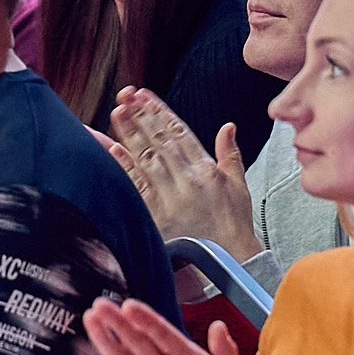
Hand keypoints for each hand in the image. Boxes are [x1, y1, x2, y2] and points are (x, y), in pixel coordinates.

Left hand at [97, 89, 258, 258]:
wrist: (229, 259)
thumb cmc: (234, 223)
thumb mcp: (238, 184)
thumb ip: (230, 153)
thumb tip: (228, 126)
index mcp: (206, 169)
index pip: (179, 132)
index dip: (159, 111)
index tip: (145, 94)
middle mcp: (187, 180)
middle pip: (159, 140)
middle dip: (141, 116)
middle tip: (125, 96)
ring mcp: (171, 198)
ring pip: (146, 158)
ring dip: (130, 134)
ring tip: (117, 112)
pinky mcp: (158, 216)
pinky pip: (139, 187)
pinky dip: (126, 168)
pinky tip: (115, 150)